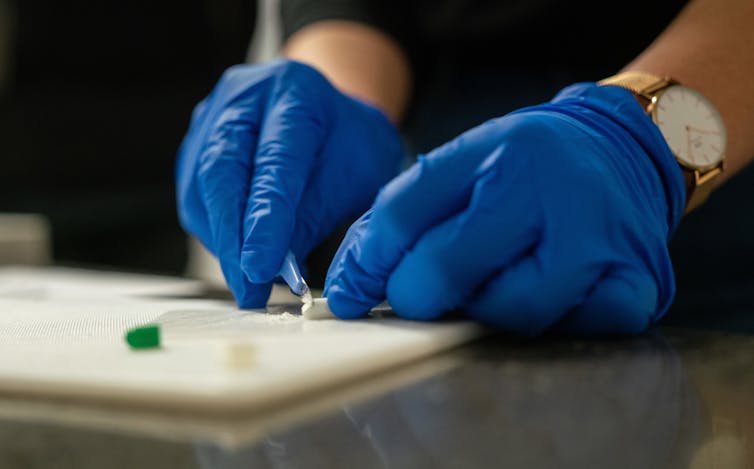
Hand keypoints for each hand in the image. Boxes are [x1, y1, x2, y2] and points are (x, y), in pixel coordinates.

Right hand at [176, 59, 402, 306]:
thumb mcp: (358, 175)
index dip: (264, 221)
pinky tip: (237, 254)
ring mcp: (213, 114)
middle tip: (247, 287)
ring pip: (201, 186)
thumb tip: (274, 272)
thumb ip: (315, 216)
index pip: (274, 163)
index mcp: (295, 92)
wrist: (331, 113)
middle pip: (222, 170)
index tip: (261, 269)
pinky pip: (194, 193)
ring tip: (248, 280)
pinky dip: (215, 231)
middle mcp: (245, 95)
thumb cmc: (350, 143)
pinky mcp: (197, 139)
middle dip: (232, 238)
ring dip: (221, 241)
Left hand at [324, 83, 685, 334]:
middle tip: (420, 294)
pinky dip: (550, 325)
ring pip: (509, 312)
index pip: (402, 216)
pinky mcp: (636, 280)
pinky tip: (547, 298)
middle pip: (447, 269)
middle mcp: (547, 190)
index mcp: (495, 153)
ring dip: (484, 312)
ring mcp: (596, 238)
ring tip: (489, 288)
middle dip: (416, 296)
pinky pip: (575, 330)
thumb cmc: (528, 166)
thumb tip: (351, 287)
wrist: (621, 150)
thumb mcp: (463, 163)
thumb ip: (404, 215)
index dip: (364, 264)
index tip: (351, 293)